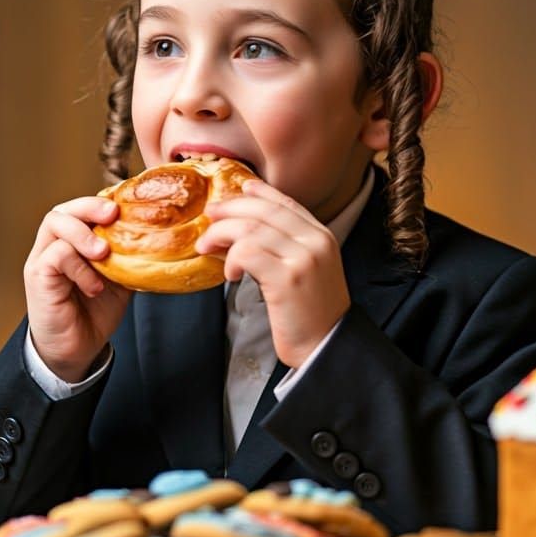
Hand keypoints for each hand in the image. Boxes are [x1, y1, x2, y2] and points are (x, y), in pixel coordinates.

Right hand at [23, 196, 132, 381]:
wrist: (76, 350)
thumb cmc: (94, 312)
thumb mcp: (120, 279)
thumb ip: (127, 257)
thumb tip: (157, 240)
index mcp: (73, 242)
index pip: (82, 209)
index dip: (101, 202)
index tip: (125, 206)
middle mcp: (54, 245)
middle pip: (64, 208)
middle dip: (89, 206)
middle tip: (113, 215)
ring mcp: (42, 259)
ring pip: (55, 223)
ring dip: (83, 234)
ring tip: (103, 253)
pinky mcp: (37, 276)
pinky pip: (56, 255)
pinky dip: (80, 266)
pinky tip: (94, 285)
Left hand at [196, 179, 349, 366]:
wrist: (327, 348)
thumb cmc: (310, 315)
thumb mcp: (306, 271)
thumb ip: (285, 248)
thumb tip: (239, 232)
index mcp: (322, 236)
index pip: (286, 203)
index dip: (259, 193)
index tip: (239, 188)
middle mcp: (316, 241)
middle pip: (263, 211)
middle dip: (230, 209)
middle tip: (209, 217)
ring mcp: (303, 258)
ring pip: (250, 229)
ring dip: (221, 235)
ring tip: (208, 248)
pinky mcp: (287, 278)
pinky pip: (248, 253)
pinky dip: (231, 259)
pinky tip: (229, 275)